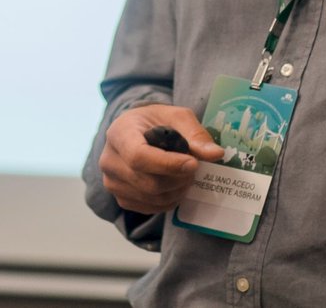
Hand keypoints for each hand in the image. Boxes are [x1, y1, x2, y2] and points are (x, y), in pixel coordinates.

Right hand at [98, 105, 222, 214]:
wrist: (137, 131)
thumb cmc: (156, 121)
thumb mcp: (177, 117)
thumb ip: (196, 134)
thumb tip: (216, 154)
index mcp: (119, 133)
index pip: (139, 156)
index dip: (168, 165)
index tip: (193, 164)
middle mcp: (109, 160)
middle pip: (147, 182)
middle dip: (178, 179)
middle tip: (195, 168)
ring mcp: (111, 182)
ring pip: (150, 197)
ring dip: (176, 191)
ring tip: (187, 176)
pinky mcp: (120, 197)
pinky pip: (148, 208)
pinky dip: (168, 201)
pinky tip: (177, 187)